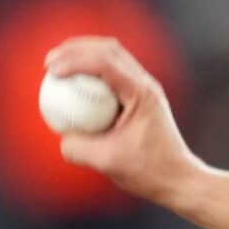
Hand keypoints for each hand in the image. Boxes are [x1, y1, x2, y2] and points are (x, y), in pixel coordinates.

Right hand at [43, 37, 200, 210]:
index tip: (51, 71)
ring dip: (84, 56)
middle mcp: (146, 85)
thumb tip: (61, 135)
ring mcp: (145, 90)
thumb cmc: (150, 172)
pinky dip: (92, 75)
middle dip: (75, 49)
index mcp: (142, 94)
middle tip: (49, 63)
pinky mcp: (140, 99)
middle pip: (108, 49)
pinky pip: (113, 77)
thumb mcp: (108, 163)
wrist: (179, 179)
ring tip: (58, 68)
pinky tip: (73, 89)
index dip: (74, 60)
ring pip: (112, 58)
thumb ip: (79, 148)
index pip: (104, 63)